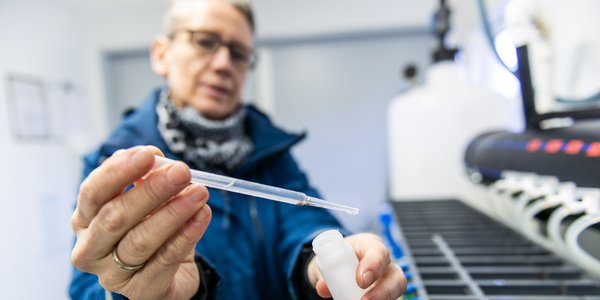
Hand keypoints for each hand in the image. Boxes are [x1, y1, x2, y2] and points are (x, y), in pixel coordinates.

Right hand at [70, 146, 211, 299]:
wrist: (166, 276)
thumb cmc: (148, 230)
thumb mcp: (144, 203)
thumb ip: (145, 180)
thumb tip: (156, 160)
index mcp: (85, 219)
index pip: (93, 192)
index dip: (120, 171)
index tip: (150, 153)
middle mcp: (90, 248)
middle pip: (115, 216)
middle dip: (151, 190)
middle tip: (182, 171)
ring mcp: (112, 274)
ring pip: (140, 240)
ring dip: (173, 212)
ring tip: (199, 192)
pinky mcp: (141, 291)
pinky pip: (166, 259)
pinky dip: (187, 234)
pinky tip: (202, 215)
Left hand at [308, 233, 406, 299]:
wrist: (337, 265)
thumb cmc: (336, 258)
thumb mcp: (329, 260)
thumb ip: (326, 272)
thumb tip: (323, 288)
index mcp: (370, 245)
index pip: (378, 251)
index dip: (373, 265)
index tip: (361, 281)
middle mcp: (385, 263)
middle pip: (396, 275)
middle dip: (383, 290)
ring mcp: (388, 280)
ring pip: (396, 289)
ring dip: (384, 298)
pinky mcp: (386, 292)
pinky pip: (388, 298)